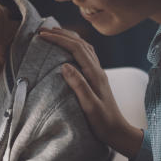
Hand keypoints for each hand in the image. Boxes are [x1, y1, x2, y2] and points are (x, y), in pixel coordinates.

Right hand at [38, 27, 142, 156]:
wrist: (118, 131)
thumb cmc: (103, 122)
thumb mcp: (90, 106)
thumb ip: (79, 85)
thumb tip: (64, 65)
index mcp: (95, 74)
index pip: (76, 49)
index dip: (59, 39)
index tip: (42, 35)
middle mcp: (97, 70)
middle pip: (80, 43)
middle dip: (61, 34)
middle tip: (42, 29)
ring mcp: (98, 73)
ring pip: (84, 46)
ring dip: (68, 37)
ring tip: (53, 33)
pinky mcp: (96, 78)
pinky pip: (85, 54)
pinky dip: (74, 45)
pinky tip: (67, 48)